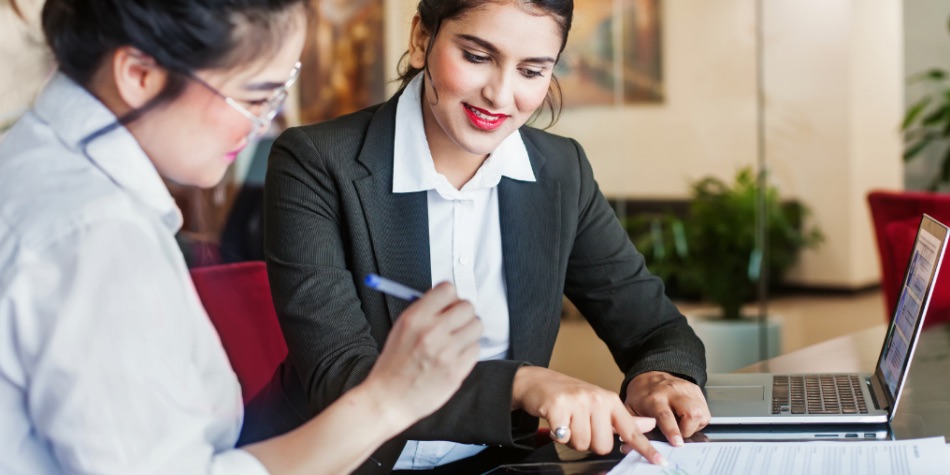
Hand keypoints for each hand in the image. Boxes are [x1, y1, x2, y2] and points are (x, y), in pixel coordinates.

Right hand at [365, 282, 481, 426]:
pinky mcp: (456, 370)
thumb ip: (424, 311)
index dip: (450, 297)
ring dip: (469, 332)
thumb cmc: (394, 365)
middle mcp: (432, 332)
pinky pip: (476, 350)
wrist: (389, 399)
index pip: (448, 289)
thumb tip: (449, 299)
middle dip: (463, 314)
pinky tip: (454, 358)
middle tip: (456, 324)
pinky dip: (468, 352)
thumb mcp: (400, 329)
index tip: (449, 305)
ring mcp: (446, 352)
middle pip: (467, 307)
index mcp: (415, 318)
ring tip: (456, 342)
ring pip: (476, 327)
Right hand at [511, 367, 666, 465]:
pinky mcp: (557, 406)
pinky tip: (555, 421)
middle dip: (588, 442)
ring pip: (582, 444)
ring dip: (572, 439)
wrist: (538, 381)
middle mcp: (596, 399)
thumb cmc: (571, 395)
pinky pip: (563, 437)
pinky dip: (558, 434)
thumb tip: (650, 424)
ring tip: (567, 422)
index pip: (631, 429)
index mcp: (609, 401)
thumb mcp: (601, 403)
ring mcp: (577, 402)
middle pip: (602, 445)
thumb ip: (624, 419)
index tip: (660, 461)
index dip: (645, 448)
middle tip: (579, 426)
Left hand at [624, 371, 709, 446]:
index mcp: (654, 399)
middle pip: (691, 412)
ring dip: (694, 425)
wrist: (648, 376)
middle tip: (680, 434)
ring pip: (701, 412)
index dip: (673, 431)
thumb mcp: (631, 410)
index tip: (677, 443)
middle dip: (689, 429)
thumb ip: (634, 426)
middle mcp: (672, 392)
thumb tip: (631, 446)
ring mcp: (686, 389)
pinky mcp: (695, 390)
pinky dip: (698, 419)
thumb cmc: (640, 396)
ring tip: (683, 424)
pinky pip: (705, 410)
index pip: (665, 416)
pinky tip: (687, 417)